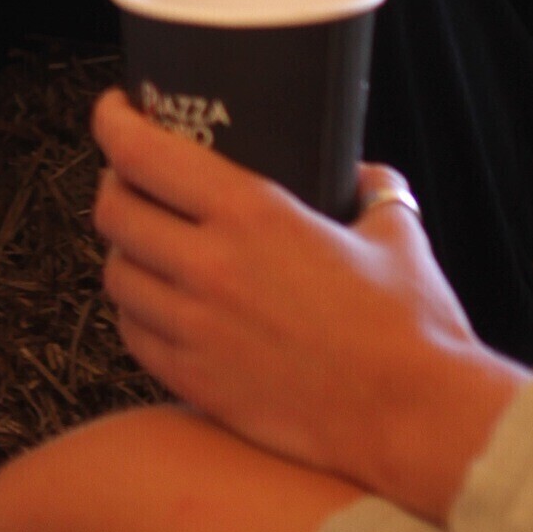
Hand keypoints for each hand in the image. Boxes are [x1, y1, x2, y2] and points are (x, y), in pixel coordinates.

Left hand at [91, 88, 523, 520]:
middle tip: (133, 180)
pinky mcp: (197, 384)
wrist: (419, 423)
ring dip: (124, 252)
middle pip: (112, 211)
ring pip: (116, 275)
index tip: (115, 108)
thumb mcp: (395, 231)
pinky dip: (137, 314)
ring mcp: (196, 330)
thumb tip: (357, 173)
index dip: (113, 121)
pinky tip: (159, 306)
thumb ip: (371, 188)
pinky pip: (133, 335)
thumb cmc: (412, 327)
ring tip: (147, 246)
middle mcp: (209, 267)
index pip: (141, 152)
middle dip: (115, 185)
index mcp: (250, 214)